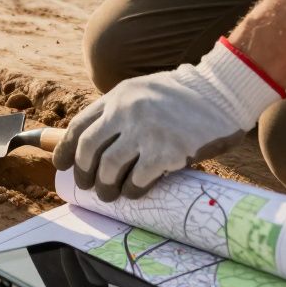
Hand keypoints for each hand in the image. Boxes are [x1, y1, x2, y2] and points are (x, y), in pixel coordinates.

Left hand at [54, 38, 284, 200]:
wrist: (223, 93)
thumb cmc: (184, 97)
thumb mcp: (143, 92)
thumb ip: (121, 111)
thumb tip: (98, 143)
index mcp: (117, 97)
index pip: (79, 126)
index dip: (66, 149)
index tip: (62, 165)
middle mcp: (126, 112)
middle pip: (88, 149)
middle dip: (83, 172)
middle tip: (87, 185)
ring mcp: (145, 132)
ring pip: (108, 168)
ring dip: (105, 187)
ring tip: (109, 194)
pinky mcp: (167, 151)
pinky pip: (137, 179)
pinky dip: (131, 191)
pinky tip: (134, 193)